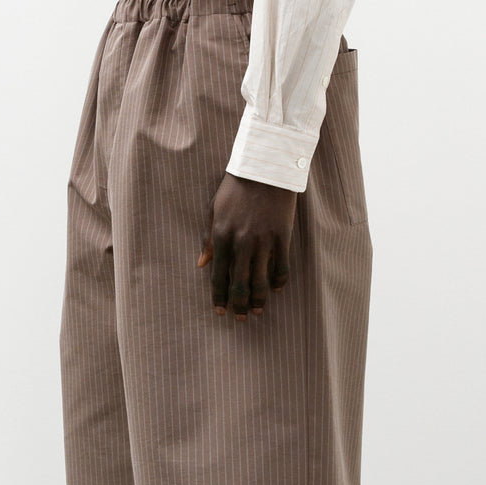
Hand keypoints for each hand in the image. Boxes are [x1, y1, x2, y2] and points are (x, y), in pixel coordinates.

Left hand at [196, 172, 296, 320]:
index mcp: (221, 235)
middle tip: (241, 319)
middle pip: (240, 284)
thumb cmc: (235, 187)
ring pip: (261, 281)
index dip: (218, 297)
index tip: (219, 311)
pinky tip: (276, 290)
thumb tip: (202, 264)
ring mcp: (264, 240)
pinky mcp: (283, 236)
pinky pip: (282, 267)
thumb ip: (207, 239)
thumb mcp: (214, 210)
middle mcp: (242, 242)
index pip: (218, 275)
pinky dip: (279, 282)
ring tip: (258, 311)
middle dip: (239, 306)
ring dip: (259, 300)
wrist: (265, 165)